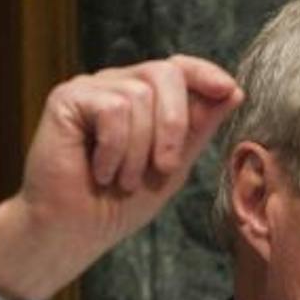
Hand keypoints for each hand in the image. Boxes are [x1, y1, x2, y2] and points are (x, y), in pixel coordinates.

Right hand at [0, 55, 242, 299]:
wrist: (75, 231)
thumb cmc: (120, 204)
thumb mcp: (173, 165)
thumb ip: (198, 128)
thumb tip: (234, 91)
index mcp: (144, 98)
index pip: (179, 67)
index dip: (205, 73)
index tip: (227, 89)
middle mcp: (116, 85)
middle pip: (165, 73)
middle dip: (173, 124)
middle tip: (163, 167)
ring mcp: (90, 89)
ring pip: (138, 96)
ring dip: (138, 150)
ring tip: (122, 179)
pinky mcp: (66, 99)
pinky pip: (112, 109)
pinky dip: (114, 149)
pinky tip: (99, 170)